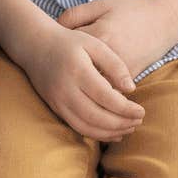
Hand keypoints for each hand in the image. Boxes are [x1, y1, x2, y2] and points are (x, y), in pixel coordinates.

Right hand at [9, 22, 145, 141]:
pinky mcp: (55, 108)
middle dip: (121, 124)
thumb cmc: (70, 42)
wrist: (35, 46)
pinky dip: (96, 134)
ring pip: (87, 127)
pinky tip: (112, 133)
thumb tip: (131, 89)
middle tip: (139, 121)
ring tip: (129, 129)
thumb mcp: (94, 45)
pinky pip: (77, 127)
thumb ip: (115, 64)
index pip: (106, 97)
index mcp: (78, 71)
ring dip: (110, 132)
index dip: (126, 109)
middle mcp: (66, 89)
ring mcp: (58, 101)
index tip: (142, 111)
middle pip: (97, 116)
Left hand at [57, 0, 177, 81]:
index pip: (68, 49)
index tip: (51, 52)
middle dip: (66, 75)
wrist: (163, 22)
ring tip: (68, 86)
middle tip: (56, 74)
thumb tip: (56, 28)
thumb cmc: (129, 11)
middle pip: (79, 72)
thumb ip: (75, 14)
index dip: (57, 50)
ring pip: (94, 87)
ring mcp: (121, 71)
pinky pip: (109, 93)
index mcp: (99, 36)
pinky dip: (98, 94)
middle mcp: (109, 57)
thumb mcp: (100, 5)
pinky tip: (88, 92)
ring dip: (81, 89)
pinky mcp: (130, 79)